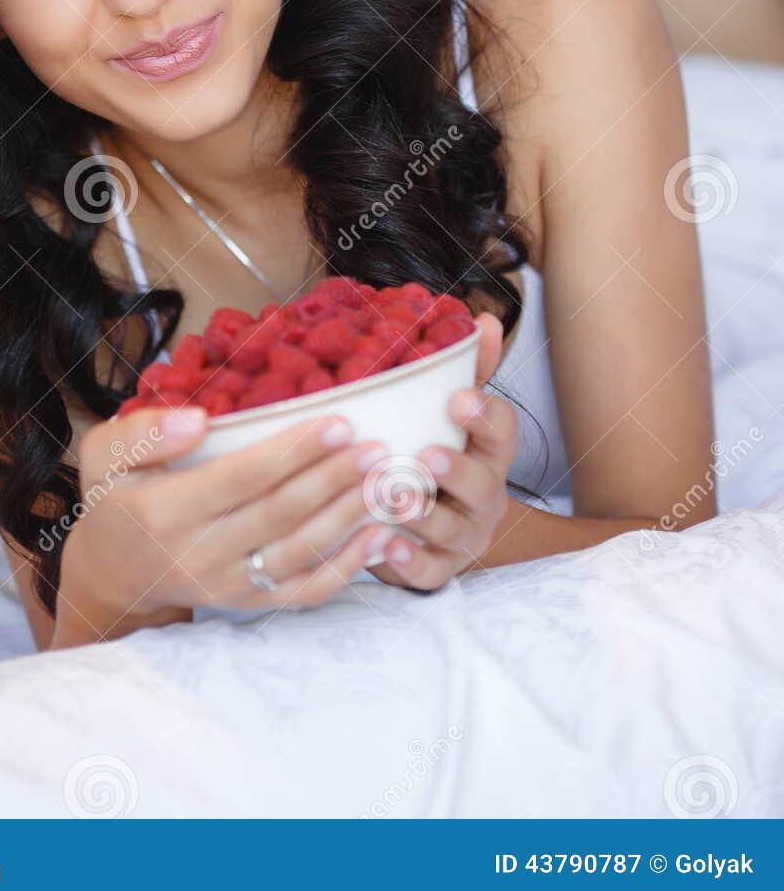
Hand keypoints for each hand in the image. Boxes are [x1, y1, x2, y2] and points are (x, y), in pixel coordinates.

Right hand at [54, 404, 400, 640]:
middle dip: (334, 480)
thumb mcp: (105, 454)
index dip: (293, 453)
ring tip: (389, 482)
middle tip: (378, 447)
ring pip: (299, 552)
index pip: (242, 478)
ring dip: (349, 517)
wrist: (112, 574)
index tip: (339, 422)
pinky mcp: (248, 606)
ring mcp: (227, 588)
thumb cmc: (116, 498)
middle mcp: (199, 556)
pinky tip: (379, 534)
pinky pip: (304, 591)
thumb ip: (144, 431)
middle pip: (280, 515)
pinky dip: (346, 567)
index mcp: (165, 512)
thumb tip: (199, 420)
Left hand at [370, 312, 517, 591]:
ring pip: (454, 530)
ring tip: (397, 499)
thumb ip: (468, 368)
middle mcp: (484, 495)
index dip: (485, 416)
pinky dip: (410, 560)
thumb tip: (486, 319)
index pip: (502, 432)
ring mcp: (465, 535)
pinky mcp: (440, 568)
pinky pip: (430, 571)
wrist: (436, 527)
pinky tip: (386, 544)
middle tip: (427, 456)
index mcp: (488, 452)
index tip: (459, 398)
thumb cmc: (440, 452)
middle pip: (483, 485)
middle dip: (457, 470)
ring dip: (425, 515)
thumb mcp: (453, 412)